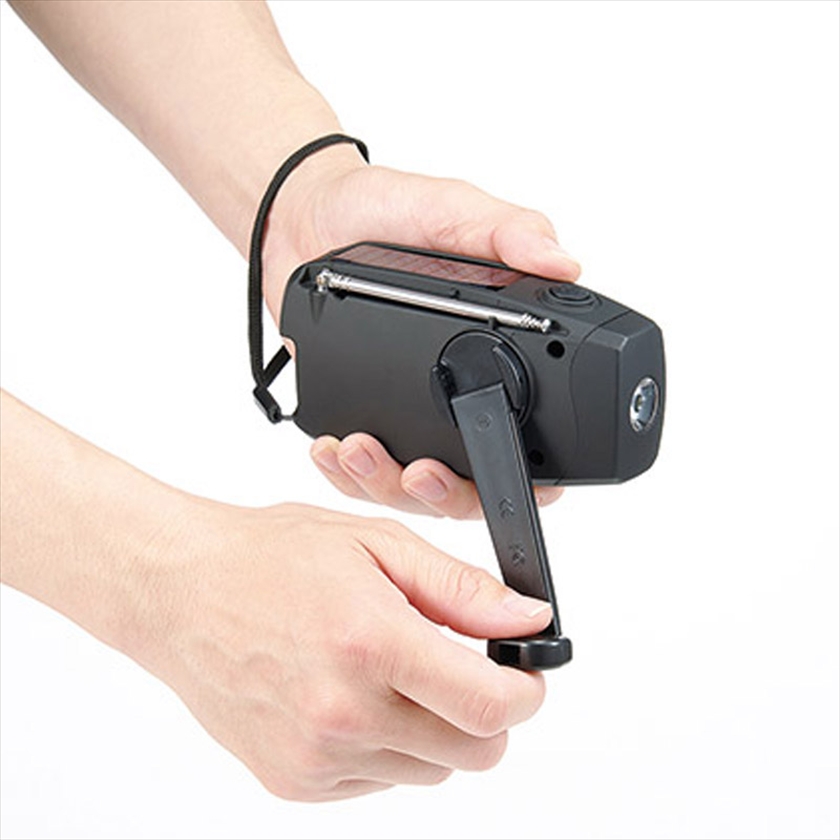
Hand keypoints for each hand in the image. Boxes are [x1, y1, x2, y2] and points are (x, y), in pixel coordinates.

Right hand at [146, 500, 549, 800]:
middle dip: (486, 714)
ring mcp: (315, 756)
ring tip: (392, 673)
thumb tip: (527, 619)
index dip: (525, 693)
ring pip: (430, 772)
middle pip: (472, 753)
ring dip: (434, 730)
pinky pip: (379, 781)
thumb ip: (459, 588)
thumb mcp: (376, 544)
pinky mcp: (293, 781)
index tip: (524, 676)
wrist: (180, 591)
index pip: (487, 706)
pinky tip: (354, 696)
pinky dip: (387, 746)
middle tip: (459, 667)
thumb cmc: (269, 557)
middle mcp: (343, 712)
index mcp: (371, 643)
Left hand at [264, 157, 580, 516]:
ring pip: (413, 489)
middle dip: (447, 493)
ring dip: (389, 486)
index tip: (512, 480)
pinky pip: (359, 471)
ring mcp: (408, 412)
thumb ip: (508, 231)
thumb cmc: (384, 210)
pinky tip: (333, 452)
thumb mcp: (452, 209)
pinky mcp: (361, 413)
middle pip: (472, 482)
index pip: (537, 436)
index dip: (534, 474)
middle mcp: (455, 393)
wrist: (306, 215)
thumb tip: (565, 263)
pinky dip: (345, 475)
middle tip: (420, 471)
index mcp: (500, 352)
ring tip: (360, 452)